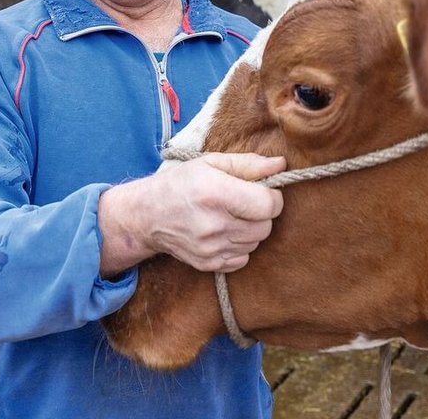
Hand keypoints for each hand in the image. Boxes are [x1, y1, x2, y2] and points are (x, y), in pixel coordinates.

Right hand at [98, 153, 285, 275]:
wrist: (146, 215)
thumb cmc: (180, 183)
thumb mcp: (211, 163)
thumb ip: (248, 164)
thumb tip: (281, 165)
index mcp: (216, 193)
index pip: (269, 204)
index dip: (272, 196)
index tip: (263, 190)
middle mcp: (214, 224)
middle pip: (265, 226)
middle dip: (261, 213)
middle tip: (245, 202)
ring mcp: (210, 248)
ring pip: (256, 242)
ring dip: (251, 229)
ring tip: (232, 216)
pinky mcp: (208, 264)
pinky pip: (243, 258)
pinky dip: (240, 246)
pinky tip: (225, 232)